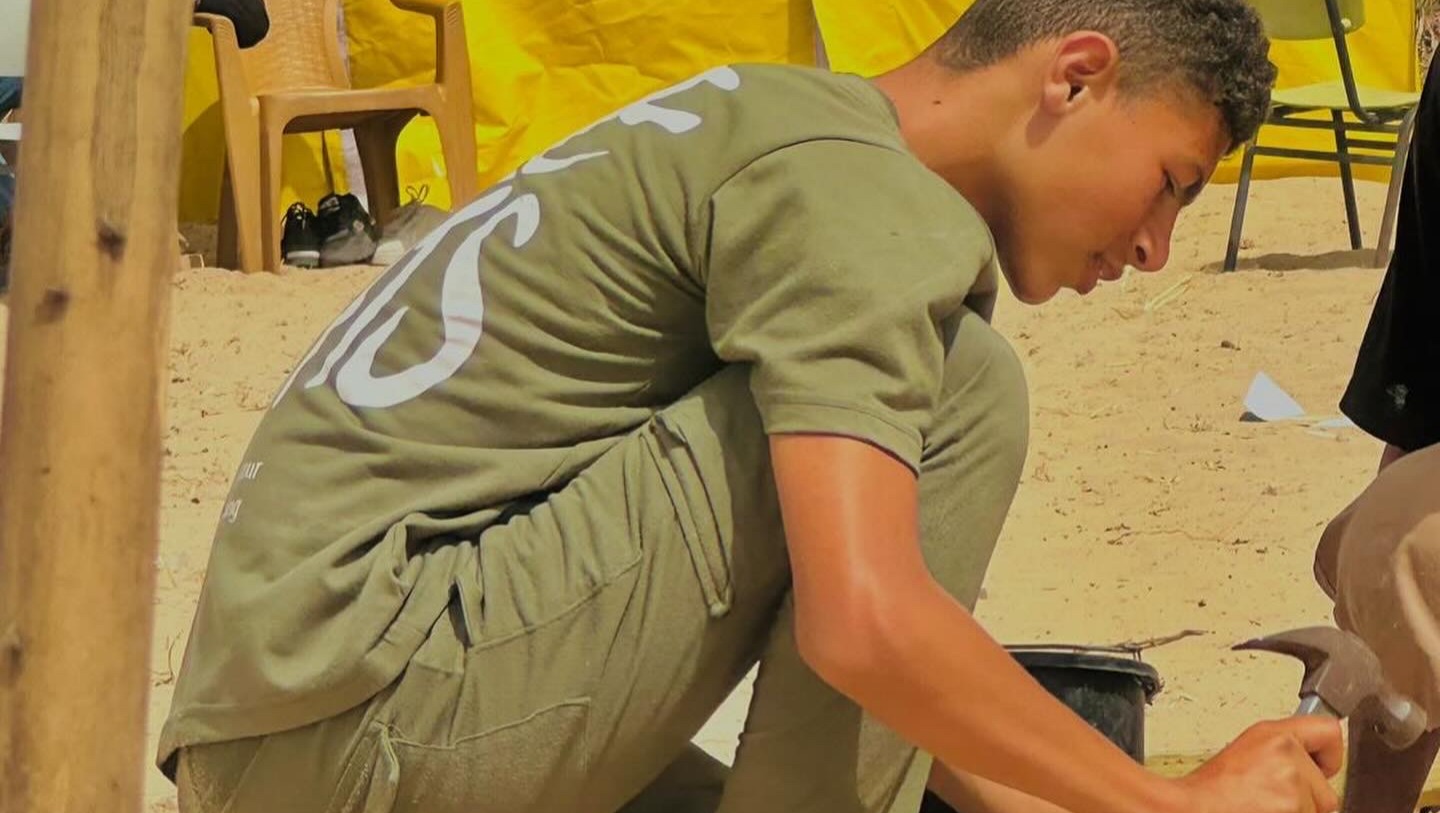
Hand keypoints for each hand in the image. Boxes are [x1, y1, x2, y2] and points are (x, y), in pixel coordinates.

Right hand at [1171, 717, 1342, 812]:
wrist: (1195, 808)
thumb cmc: (1214, 788)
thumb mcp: (1248, 750)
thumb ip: (1285, 749)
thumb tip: (1317, 755)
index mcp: (1274, 734)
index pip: (1330, 732)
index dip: (1327, 756)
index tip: (1318, 767)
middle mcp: (1287, 755)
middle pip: (1326, 788)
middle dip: (1307, 798)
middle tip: (1272, 796)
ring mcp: (1293, 786)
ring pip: (1317, 810)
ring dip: (1296, 812)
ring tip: (1263, 806)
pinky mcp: (1295, 809)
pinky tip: (1264, 811)